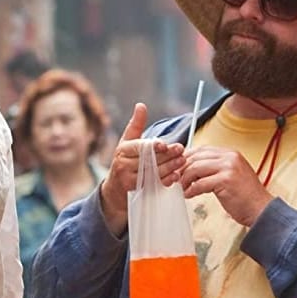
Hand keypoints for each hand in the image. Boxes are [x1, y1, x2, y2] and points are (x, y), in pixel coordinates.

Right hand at [99, 104, 185, 235]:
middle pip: (148, 160)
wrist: (114, 190)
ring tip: (181, 161)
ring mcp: (127, 179)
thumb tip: (141, 105)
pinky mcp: (134, 192)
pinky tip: (175, 176)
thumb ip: (136, 124)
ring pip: (152, 173)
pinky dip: (165, 181)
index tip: (165, 144)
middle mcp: (122, 164)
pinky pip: (152, 185)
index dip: (153, 146)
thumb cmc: (124, 161)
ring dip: (169, 167)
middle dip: (166, 155)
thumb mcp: (127, 142)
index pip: (139, 147)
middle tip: (181, 151)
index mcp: (123, 150)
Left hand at [179, 146, 273, 227]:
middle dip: (183, 168)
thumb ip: (215, 168)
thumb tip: (193, 168)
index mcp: (231, 153)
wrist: (261, 209)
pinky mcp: (225, 180)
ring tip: (183, 188)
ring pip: (195, 168)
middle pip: (196, 157)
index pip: (202, 149)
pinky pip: (200, 183)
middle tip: (177, 179)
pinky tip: (190, 195)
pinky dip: (191, 190)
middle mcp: (230, 157)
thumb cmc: (245, 196)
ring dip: (185, 180)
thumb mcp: (231, 175)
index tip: (180, 169)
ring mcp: (228, 167)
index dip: (188, 158)